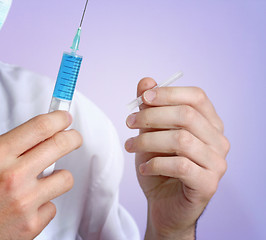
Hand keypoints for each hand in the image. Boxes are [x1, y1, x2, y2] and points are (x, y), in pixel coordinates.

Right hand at [0, 111, 81, 239]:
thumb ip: (14, 146)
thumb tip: (45, 129)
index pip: (40, 127)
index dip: (59, 118)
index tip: (65, 117)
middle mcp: (13, 177)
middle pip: (60, 145)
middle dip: (73, 138)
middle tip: (74, 138)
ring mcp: (24, 202)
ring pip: (65, 178)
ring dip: (59, 178)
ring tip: (43, 182)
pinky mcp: (31, 225)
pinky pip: (52, 206)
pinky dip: (44, 204)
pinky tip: (29, 207)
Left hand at [125, 78, 229, 239]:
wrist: (164, 203)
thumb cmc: (160, 166)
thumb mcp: (151, 133)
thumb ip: (150, 108)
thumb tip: (146, 82)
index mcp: (209, 124)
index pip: (196, 97)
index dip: (168, 93)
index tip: (143, 98)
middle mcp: (218, 141)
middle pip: (187, 116)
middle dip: (152, 116)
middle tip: (129, 122)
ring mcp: (217, 163)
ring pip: (181, 140)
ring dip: (148, 140)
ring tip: (130, 146)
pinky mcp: (208, 184)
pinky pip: (180, 166)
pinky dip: (155, 164)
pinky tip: (143, 168)